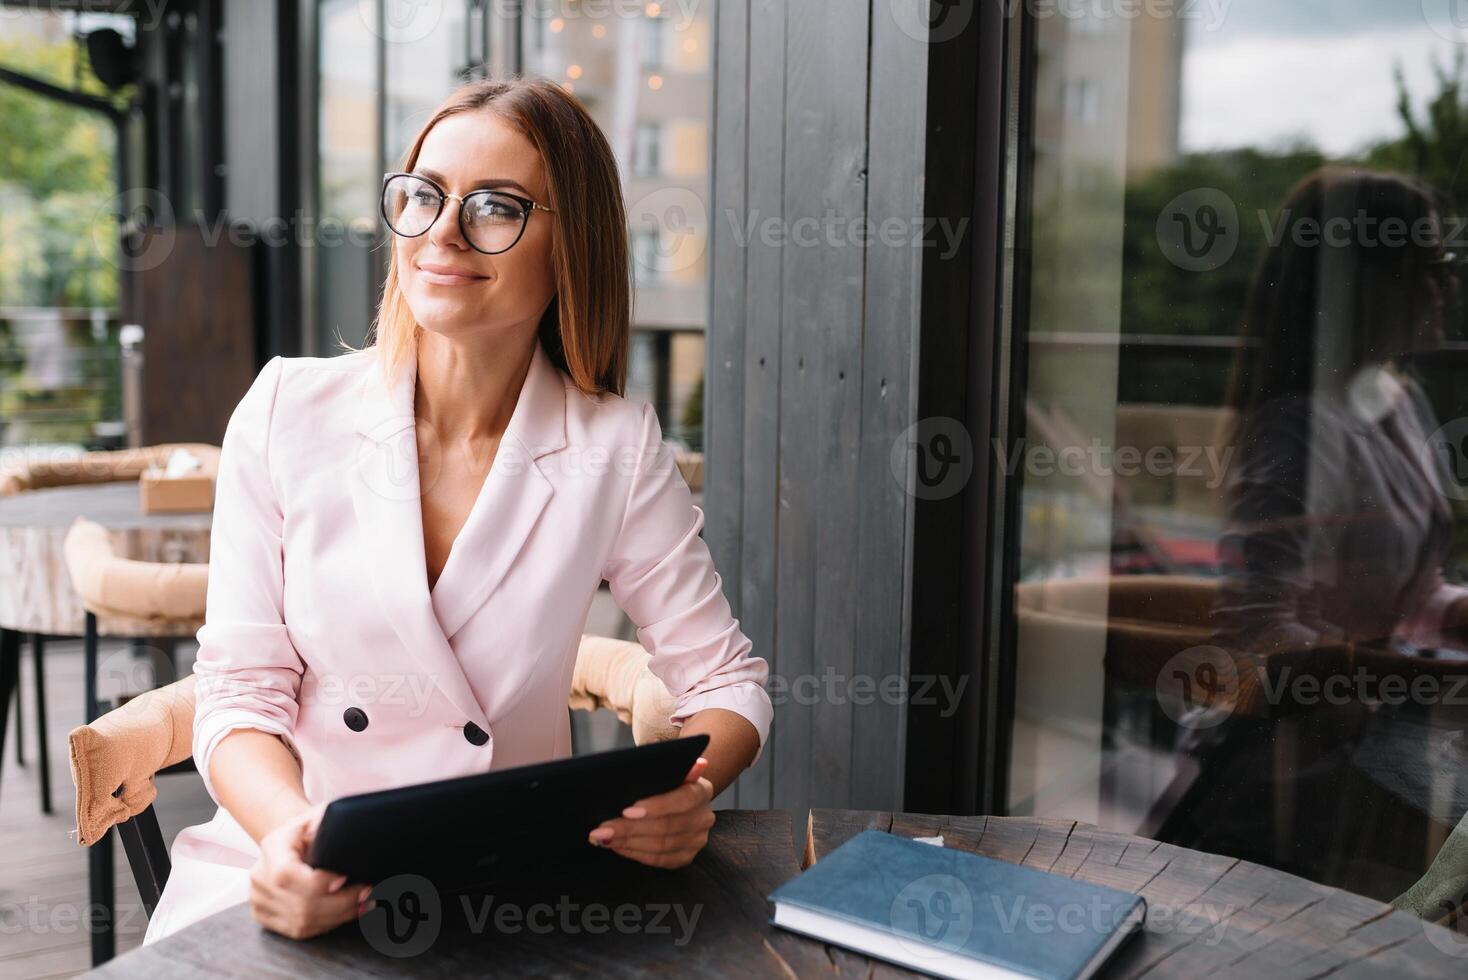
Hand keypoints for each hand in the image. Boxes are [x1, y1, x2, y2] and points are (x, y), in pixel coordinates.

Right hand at [249, 801, 371, 938]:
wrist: (292, 840)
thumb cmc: (311, 827)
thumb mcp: (320, 814)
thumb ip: (328, 822)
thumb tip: (341, 833)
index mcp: (272, 847)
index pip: (287, 874)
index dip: (319, 883)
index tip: (347, 877)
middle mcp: (260, 876)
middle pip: (300, 903)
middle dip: (341, 902)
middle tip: (367, 893)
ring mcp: (259, 900)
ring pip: (301, 921)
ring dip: (338, 916)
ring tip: (363, 904)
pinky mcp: (265, 916)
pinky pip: (298, 930)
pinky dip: (326, 925)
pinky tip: (346, 914)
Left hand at [587, 756, 715, 868]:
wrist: (671, 797)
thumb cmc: (662, 781)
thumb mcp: (665, 769)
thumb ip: (671, 767)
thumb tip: (698, 764)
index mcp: (702, 791)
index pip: (684, 799)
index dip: (656, 806)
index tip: (627, 810)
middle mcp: (704, 817)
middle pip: (667, 826)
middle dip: (630, 828)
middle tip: (603, 828)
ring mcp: (696, 840)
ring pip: (661, 846)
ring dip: (628, 842)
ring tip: (603, 837)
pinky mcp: (685, 857)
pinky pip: (659, 860)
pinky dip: (635, 853)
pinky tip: (617, 846)